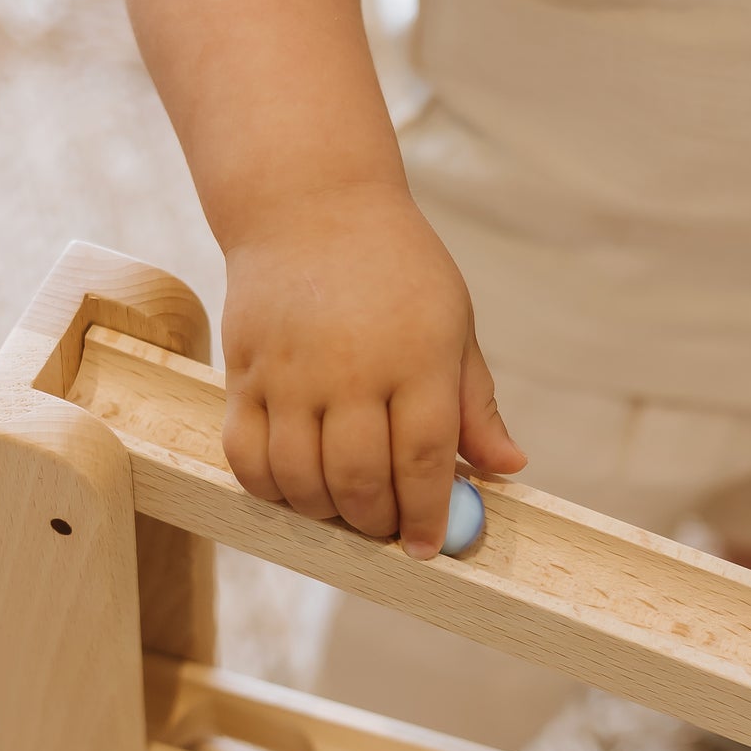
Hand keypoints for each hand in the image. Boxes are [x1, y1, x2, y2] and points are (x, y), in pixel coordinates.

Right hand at [221, 185, 524, 557]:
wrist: (308, 204)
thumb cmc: (395, 268)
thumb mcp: (454, 323)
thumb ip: (474, 404)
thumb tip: (508, 468)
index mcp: (417, 357)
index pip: (425, 460)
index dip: (427, 515)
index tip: (428, 546)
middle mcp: (351, 368)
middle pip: (359, 480)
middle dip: (376, 521)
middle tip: (385, 528)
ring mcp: (290, 372)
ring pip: (299, 478)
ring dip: (323, 511)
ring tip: (342, 507)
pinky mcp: (243, 370)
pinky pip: (246, 454)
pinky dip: (268, 487)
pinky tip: (293, 486)